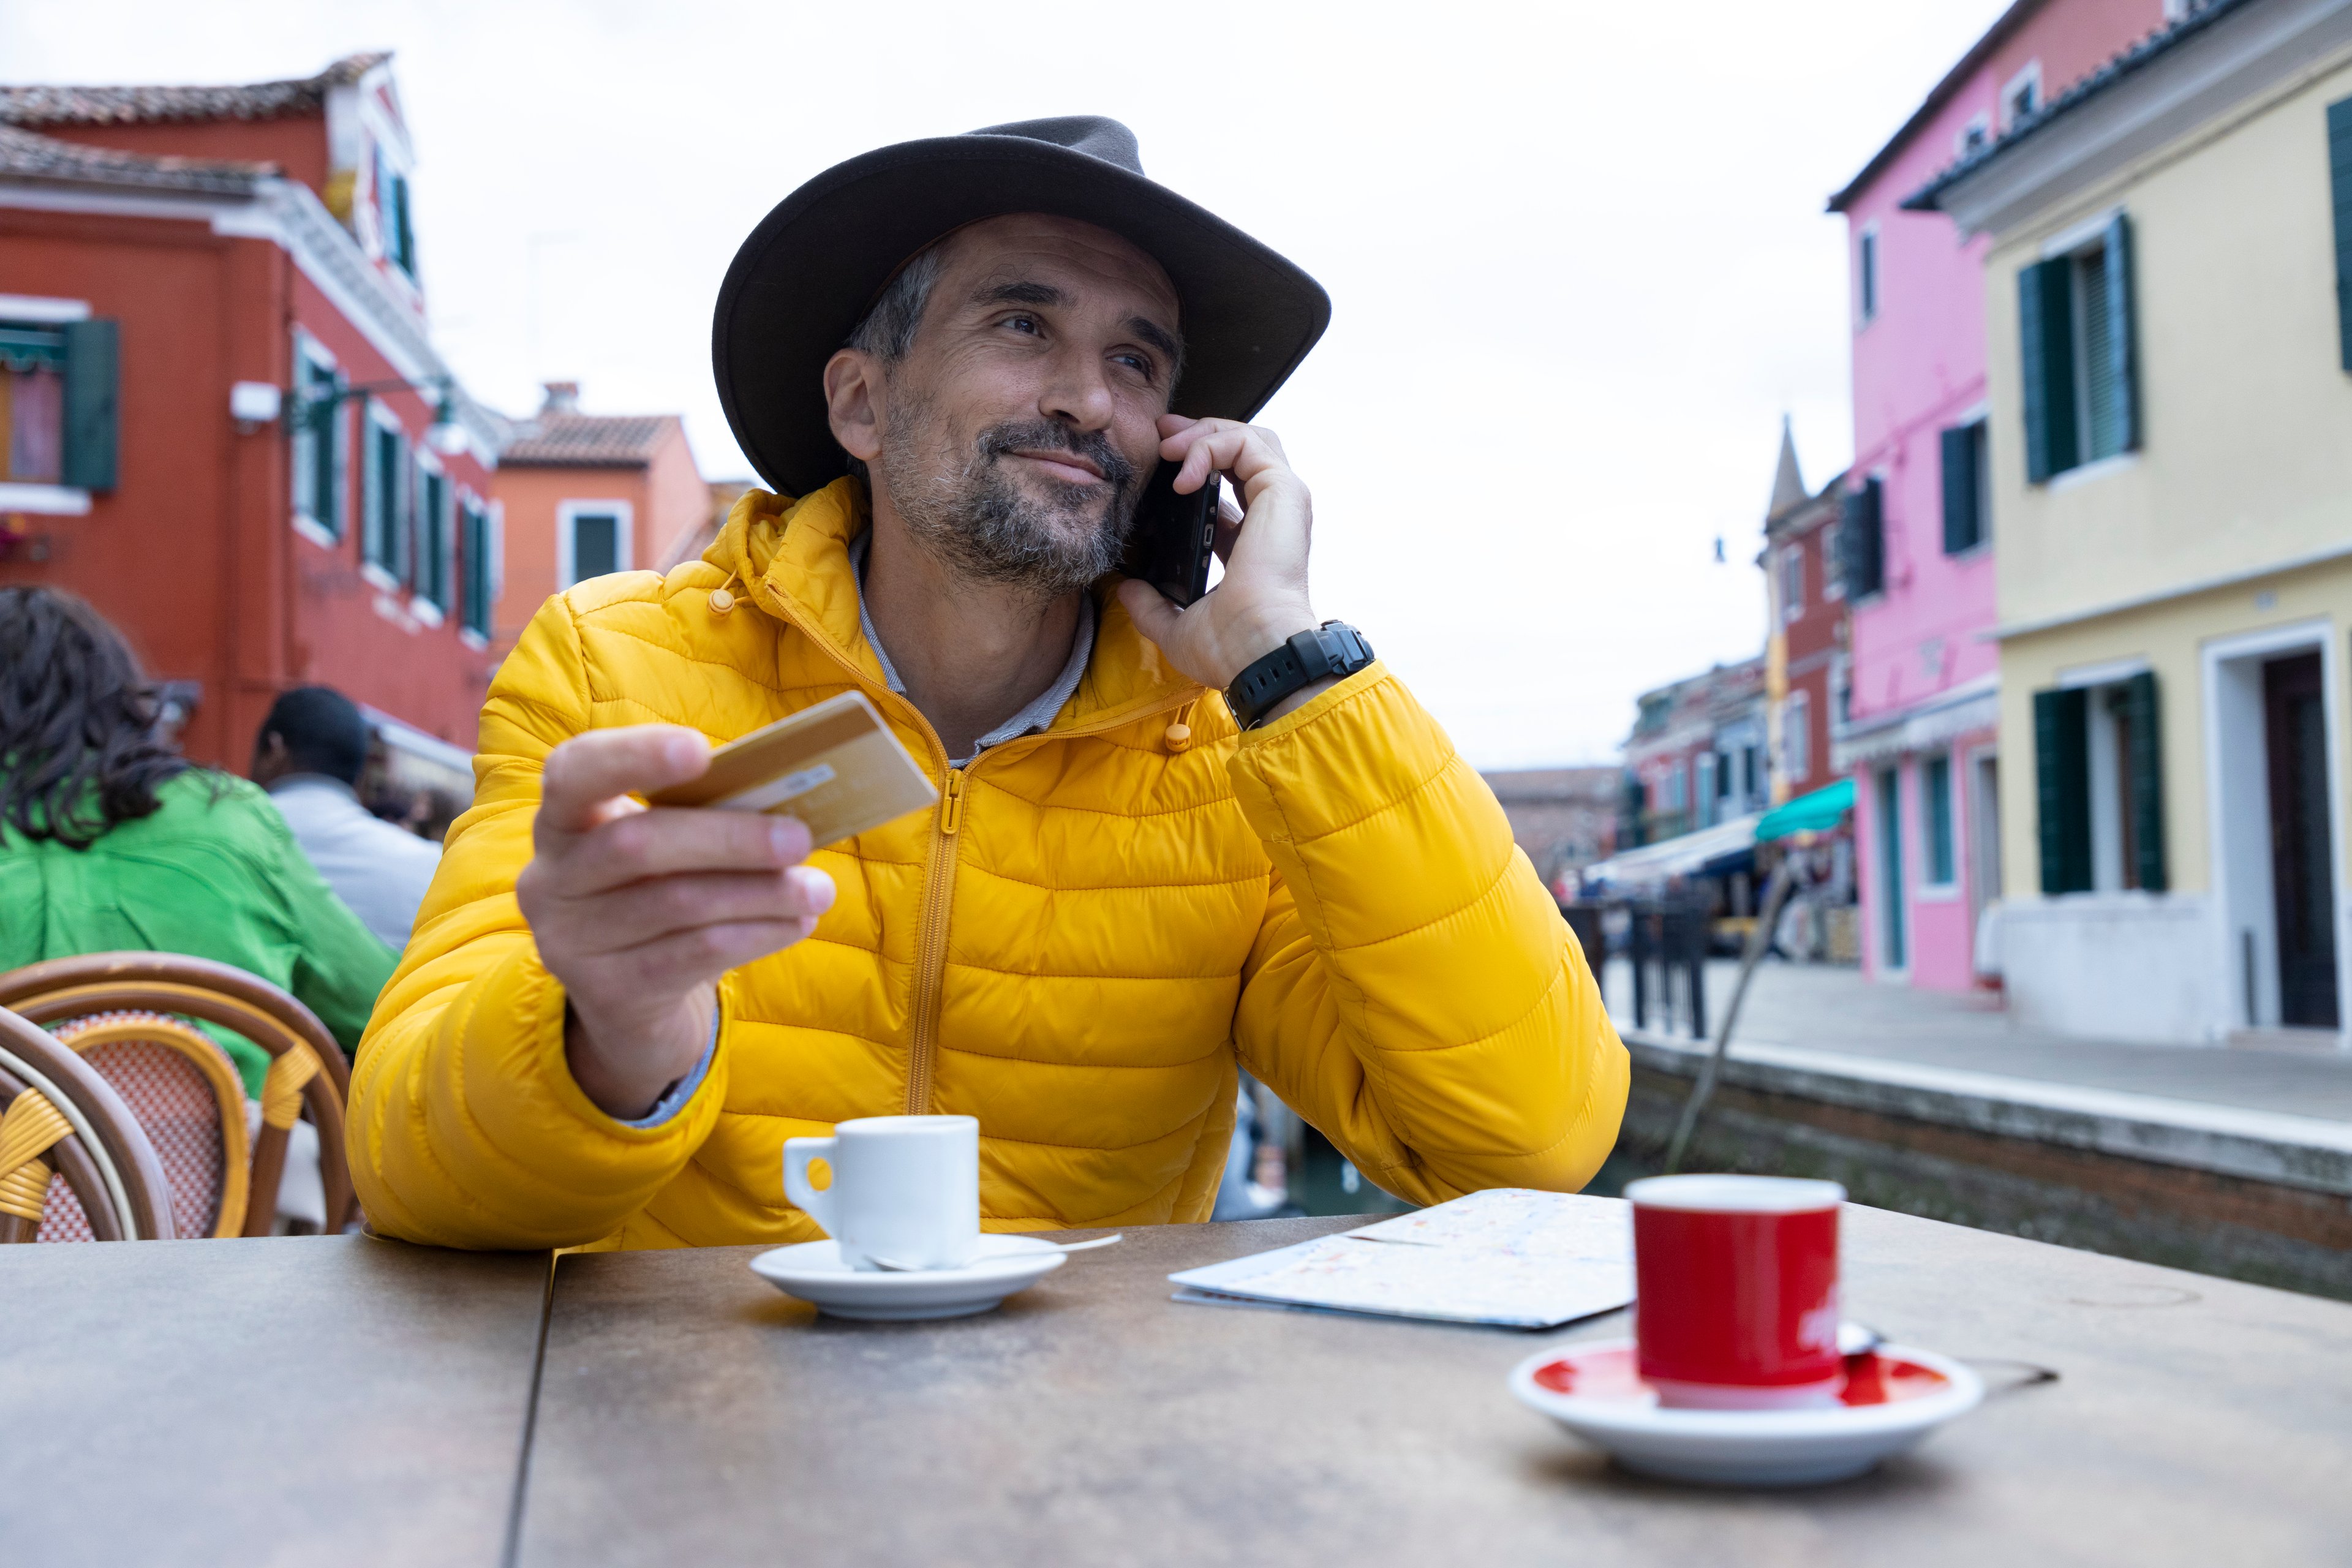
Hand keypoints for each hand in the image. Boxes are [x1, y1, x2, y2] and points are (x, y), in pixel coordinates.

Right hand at [516, 726, 835, 1118]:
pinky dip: (758, 933)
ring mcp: (570, 941)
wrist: (630, 1002)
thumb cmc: (661, 895)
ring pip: (677, 904)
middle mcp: (552, 879)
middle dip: (728, 838)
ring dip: (761, 893)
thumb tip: (788, 804)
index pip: (574, 773)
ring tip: (817, 890)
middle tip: (799, 838)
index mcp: (564, 821)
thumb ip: (703, 818)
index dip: (633, 756)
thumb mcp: (667, 851)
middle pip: (635, 845)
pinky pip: (695, 953)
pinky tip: (797, 923)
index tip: (702, 750)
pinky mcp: (607, 992)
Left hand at [1116, 415, 1321, 693]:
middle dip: (1199, 434)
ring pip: (1247, 437)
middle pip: (1241, 450)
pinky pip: (1245, 444)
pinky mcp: (1283, 492)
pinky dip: (1210, 446)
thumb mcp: (1177, 624)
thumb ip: (1151, 605)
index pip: (1227, 486)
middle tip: (1161, 435)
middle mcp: (1270, 517)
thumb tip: (1126, 589)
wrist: (1256, 652)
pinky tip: (1182, 472)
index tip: (1161, 459)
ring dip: (1203, 433)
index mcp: (1251, 542)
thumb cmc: (1229, 648)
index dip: (1195, 465)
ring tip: (1168, 448)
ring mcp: (1281, 502)